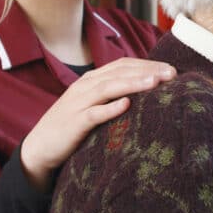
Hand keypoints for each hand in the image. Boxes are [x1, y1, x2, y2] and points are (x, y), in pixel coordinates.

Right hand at [20, 58, 175, 190]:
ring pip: (108, 87)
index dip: (147, 64)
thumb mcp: (94, 104)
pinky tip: (126, 105)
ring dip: (132, 84)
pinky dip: (110, 108)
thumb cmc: (74, 125)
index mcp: (92, 79)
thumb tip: (148, 90)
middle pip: (119, 73)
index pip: (123, 65)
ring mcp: (78, 103)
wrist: (40, 148)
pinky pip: (93, 114)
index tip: (171, 69)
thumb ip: (115, 95)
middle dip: (147, 71)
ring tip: (155, 82)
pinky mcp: (74, 123)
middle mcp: (85, 87)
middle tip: (172, 74)